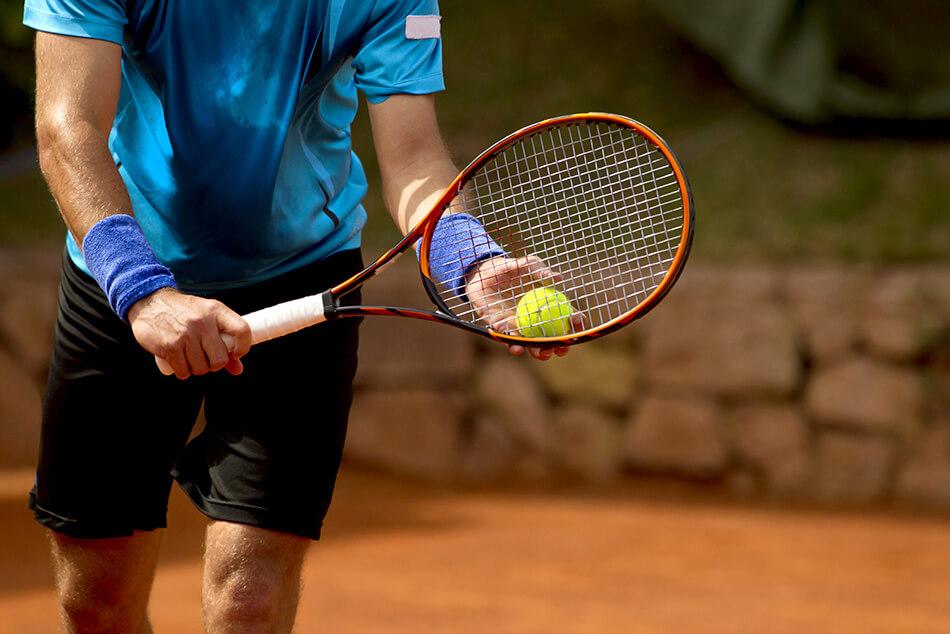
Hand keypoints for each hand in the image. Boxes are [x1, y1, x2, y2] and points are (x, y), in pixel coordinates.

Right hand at [128, 287, 251, 379]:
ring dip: (196, 369)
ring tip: (190, 357)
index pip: (242, 331)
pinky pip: (183, 371)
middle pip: (220, 359)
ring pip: (201, 368)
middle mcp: (202, 322)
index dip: (243, 347)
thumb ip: (223, 341)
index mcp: (216, 310)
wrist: (150, 302)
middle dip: (213, 365)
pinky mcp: (170, 346)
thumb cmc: (184, 312)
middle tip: (206, 358)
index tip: (235, 353)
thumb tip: (237, 369)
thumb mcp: (207, 317)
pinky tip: (179, 361)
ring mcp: (185, 334)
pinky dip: (182, 371)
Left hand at [464, 255, 580, 360]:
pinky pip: (509, 340)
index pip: (567, 317)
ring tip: (542, 355)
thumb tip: (558, 279)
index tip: (577, 323)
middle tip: (561, 349)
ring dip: (538, 352)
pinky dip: (513, 344)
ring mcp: (520, 326)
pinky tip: (516, 347)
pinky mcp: (502, 329)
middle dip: (559, 347)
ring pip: (532, 345)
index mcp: (548, 306)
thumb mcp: (527, 265)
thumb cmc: (509, 268)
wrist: (482, 272)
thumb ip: (540, 270)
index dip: (576, 322)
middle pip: (553, 338)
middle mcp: (536, 320)